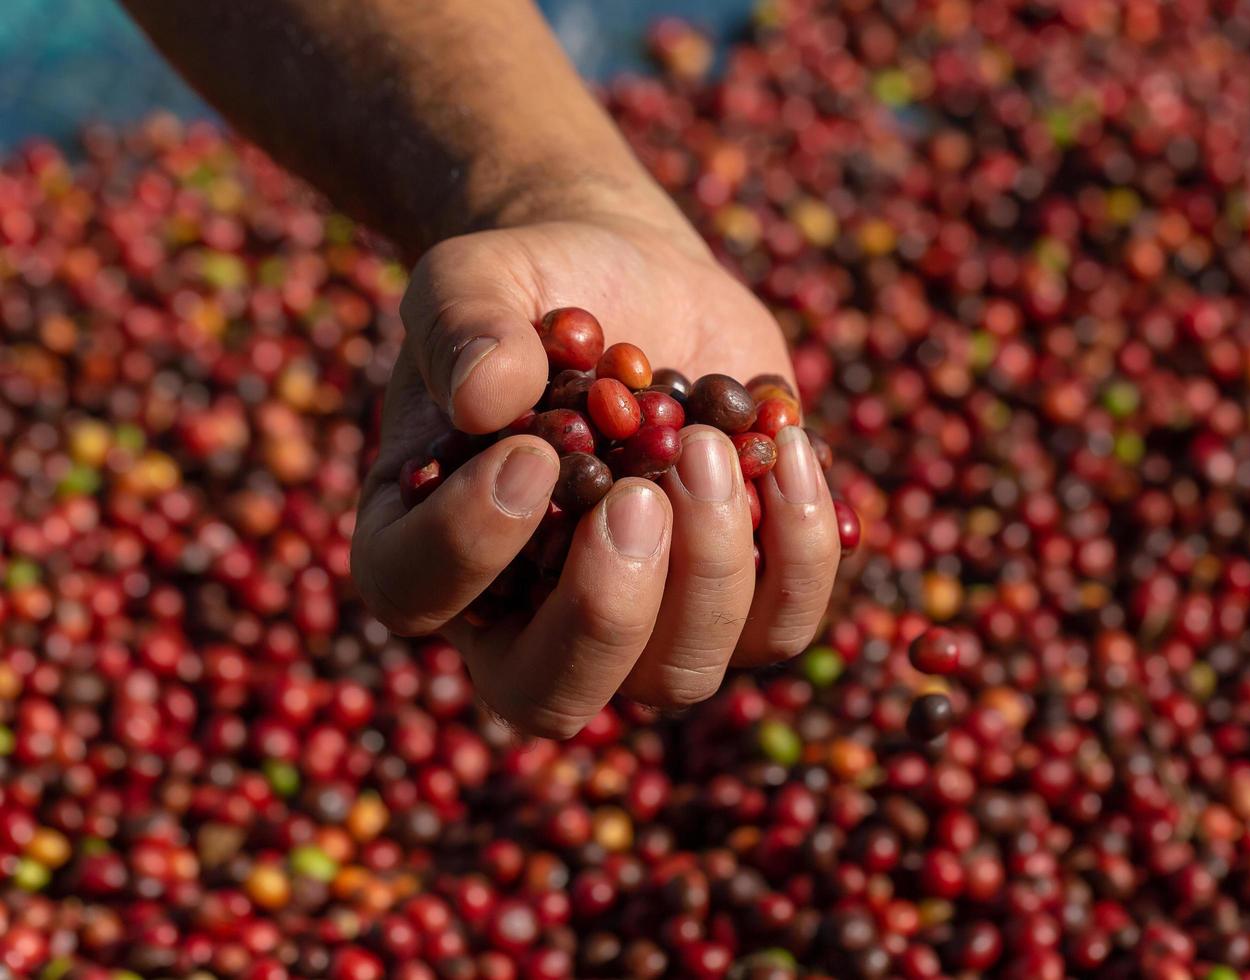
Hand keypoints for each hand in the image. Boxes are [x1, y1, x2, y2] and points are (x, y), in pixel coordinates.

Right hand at [350, 181, 841, 737]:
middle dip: (605, 609)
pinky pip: (781, 624)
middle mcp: (526, 617)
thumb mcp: (477, 277)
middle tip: (642, 495)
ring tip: (713, 445)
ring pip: (679, 673)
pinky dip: (802, 549)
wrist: (628, 282)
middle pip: (553, 695)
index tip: (530, 452)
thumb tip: (485, 395)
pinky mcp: (738, 599)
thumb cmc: (532, 288)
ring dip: (712, 570)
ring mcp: (642, 625)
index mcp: (425, 546)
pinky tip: (790, 448)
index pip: (417, 593)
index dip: (470, 543)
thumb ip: (463, 325)